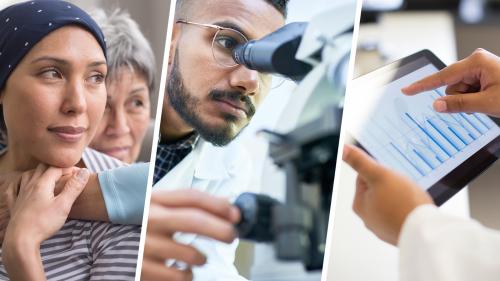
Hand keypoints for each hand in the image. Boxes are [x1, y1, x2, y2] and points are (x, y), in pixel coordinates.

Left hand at [2, 164, 88, 280]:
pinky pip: (13, 189)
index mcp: (42, 184)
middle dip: (55, 167)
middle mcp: (29, 186)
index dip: (69, 168)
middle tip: (67, 173)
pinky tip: (22, 185)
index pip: (57, 168)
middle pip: (42, 168)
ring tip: (48, 176)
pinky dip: (18, 183)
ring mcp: (20, 195)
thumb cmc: (43, 223)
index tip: (80, 173)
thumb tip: (84, 171)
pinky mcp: (14, 205)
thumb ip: (74, 187)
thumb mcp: (64, 205)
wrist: (21, 240)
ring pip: (27, 175)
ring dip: (39, 172)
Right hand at [141, 189, 239, 280]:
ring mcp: (145, 244)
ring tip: (200, 258)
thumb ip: (189, 204)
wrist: (104, 235)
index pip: (191, 197)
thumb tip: (228, 203)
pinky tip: (184, 270)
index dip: (218, 205)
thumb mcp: (161, 207)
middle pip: (194, 221)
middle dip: (221, 229)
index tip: (236, 214)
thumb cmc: (142, 222)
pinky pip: (179, 276)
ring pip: (190, 253)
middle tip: (232, 236)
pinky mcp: (141, 268)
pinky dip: (188, 275)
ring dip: (203, 258)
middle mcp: (149, 219)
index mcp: (155, 200)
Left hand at [342, 145, 432, 244]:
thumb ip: (360, 162)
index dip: (380, 172)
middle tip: (403, 188)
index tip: (390, 176)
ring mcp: (384, 227)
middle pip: (379, 190)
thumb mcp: (379, 175)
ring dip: (401, 197)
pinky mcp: (398, 231)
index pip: (364, 177)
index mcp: (359, 205)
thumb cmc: (403, 203)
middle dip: (392, 185)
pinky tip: (414, 209)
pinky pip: (402, 213)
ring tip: (410, 199)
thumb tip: (343, 150)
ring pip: (392, 201)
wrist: (426, 231)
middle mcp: (369, 218)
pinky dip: (407, 209)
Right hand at [402, 49, 499, 116]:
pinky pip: (469, 91)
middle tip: (478, 105)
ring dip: (469, 100)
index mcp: (476, 62)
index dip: (422, 85)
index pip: (441, 77)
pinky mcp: (485, 76)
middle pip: (452, 85)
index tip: (406, 89)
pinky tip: (489, 100)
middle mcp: (477, 62)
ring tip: (489, 102)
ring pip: (460, 91)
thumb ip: (458, 104)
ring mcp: (481, 69)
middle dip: (460, 98)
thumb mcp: (487, 103)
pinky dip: (475, 99)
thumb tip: (437, 104)